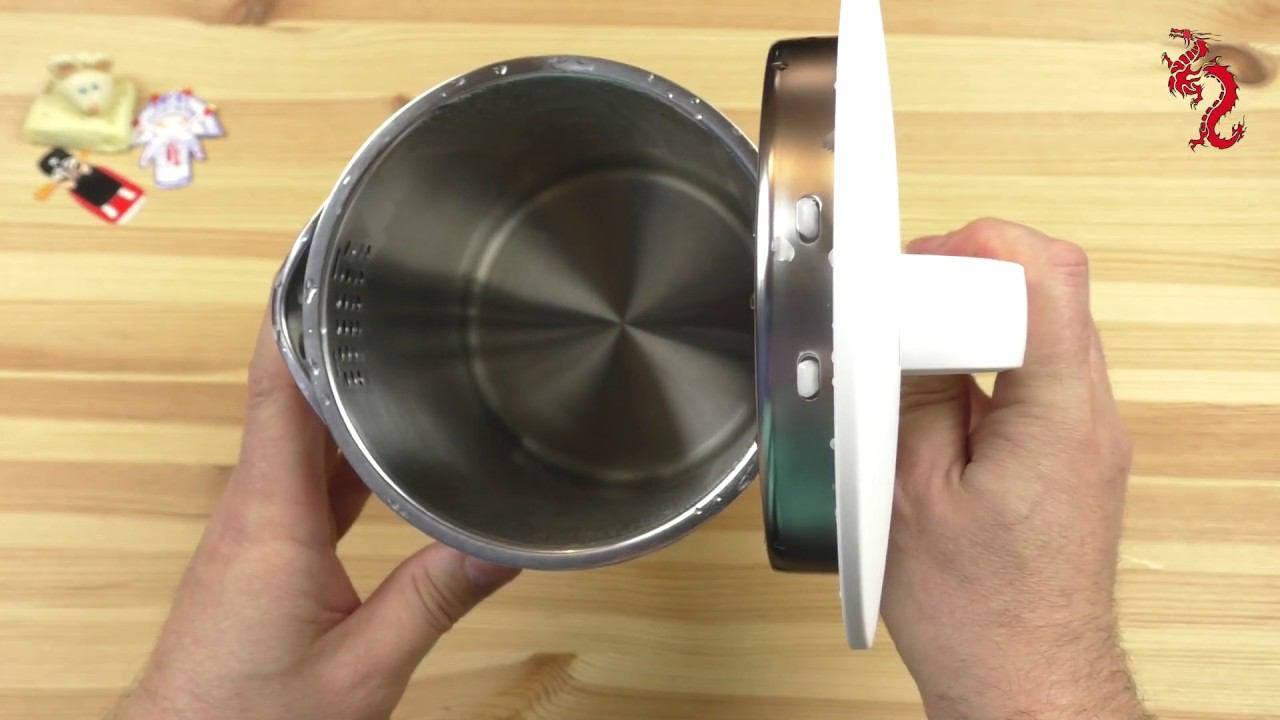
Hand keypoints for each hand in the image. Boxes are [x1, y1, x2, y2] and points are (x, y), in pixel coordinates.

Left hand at [111, 315, 519, 719]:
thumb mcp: (365, 668)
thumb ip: (436, 599)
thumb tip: (505, 544)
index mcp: (271, 516)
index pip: (279, 385)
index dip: (297, 313)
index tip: (325, 259)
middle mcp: (253, 508)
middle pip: (292, 395)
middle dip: (337, 337)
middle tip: (391, 291)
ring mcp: (253, 528)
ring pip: (299, 434)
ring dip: (341, 391)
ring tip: (399, 350)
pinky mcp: (261, 551)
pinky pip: (303, 475)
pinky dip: (341, 447)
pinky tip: (382, 447)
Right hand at [884, 219, 1146, 718]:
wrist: (1022, 680)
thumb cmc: (977, 615)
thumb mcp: (910, 494)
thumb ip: (910, 395)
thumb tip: (902, 326)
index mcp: (1058, 418)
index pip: (1048, 279)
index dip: (978, 249)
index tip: (919, 263)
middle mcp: (1090, 418)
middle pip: (1053, 292)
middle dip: (972, 273)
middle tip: (906, 296)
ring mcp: (1087, 436)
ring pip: (1045, 329)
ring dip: (977, 318)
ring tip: (912, 345)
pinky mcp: (1071, 454)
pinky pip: (1036, 374)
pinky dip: (985, 360)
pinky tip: (935, 391)